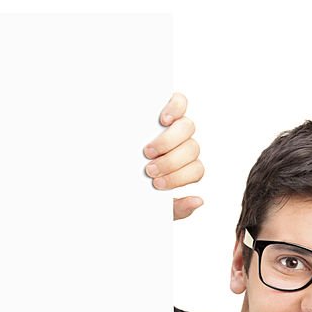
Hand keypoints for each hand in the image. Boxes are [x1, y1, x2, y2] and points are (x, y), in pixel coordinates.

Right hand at [143, 93, 203, 219]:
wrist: (113, 174)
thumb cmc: (135, 187)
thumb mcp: (154, 205)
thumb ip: (177, 209)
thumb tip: (198, 201)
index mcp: (184, 168)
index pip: (196, 170)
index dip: (180, 177)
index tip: (157, 184)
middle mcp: (184, 146)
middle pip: (192, 149)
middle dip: (170, 163)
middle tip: (149, 170)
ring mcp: (176, 126)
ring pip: (188, 128)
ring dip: (168, 141)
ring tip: (148, 151)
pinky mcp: (167, 109)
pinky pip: (180, 103)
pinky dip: (175, 109)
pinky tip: (164, 120)